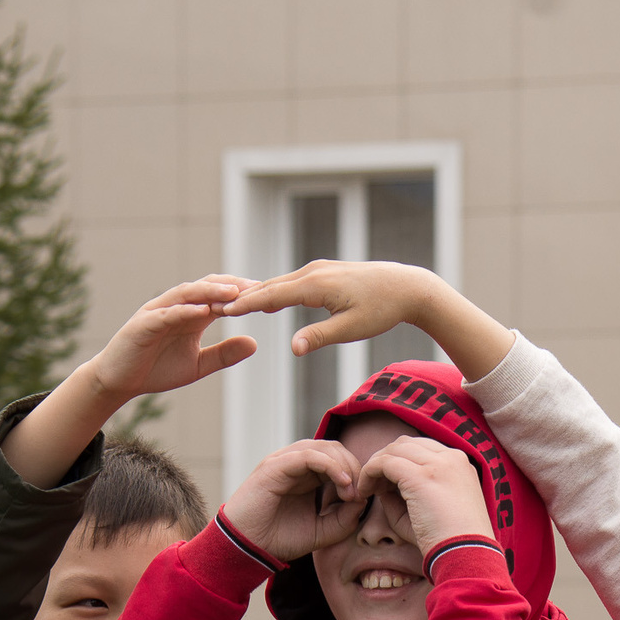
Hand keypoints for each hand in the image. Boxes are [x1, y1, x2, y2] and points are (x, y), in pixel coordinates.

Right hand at [81, 275, 259, 403]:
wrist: (119, 381)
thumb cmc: (156, 369)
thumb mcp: (198, 365)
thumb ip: (224, 354)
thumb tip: (255, 343)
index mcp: (191, 314)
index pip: (219, 296)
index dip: (243, 294)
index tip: (269, 295)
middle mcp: (176, 307)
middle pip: (207, 287)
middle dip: (232, 285)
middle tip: (258, 286)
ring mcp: (159, 312)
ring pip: (188, 294)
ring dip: (211, 291)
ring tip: (234, 292)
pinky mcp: (144, 323)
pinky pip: (167, 313)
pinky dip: (185, 311)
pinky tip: (203, 312)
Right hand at [221, 439, 366, 562]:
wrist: (246, 547)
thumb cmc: (278, 539)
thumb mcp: (322, 530)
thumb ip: (345, 517)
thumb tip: (362, 499)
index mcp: (307, 475)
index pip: (340, 459)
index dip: (356, 474)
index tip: (362, 499)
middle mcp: (297, 464)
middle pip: (336, 449)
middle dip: (354, 468)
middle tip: (358, 495)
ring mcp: (285, 461)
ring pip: (325, 448)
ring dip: (345, 467)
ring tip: (350, 492)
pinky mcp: (275, 466)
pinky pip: (309, 455)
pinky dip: (330, 466)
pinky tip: (342, 484)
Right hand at [224, 260, 435, 359]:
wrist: (407, 286)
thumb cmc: (382, 310)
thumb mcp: (351, 329)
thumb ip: (319, 337)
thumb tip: (293, 350)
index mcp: (315, 285)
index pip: (271, 296)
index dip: (246, 305)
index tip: (221, 312)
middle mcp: (313, 272)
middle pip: (270, 286)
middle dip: (242, 297)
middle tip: (213, 306)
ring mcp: (318, 269)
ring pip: (280, 282)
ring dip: (256, 292)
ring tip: (231, 303)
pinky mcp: (325, 272)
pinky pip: (292, 281)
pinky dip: (274, 289)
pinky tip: (265, 297)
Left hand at [356, 435, 489, 553]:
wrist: (466, 556)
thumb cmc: (448, 542)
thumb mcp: (428, 512)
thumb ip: (404, 495)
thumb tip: (380, 483)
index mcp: (459, 464)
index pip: (422, 449)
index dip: (399, 461)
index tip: (387, 484)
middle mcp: (451, 458)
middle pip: (406, 444)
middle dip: (386, 460)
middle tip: (373, 485)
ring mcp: (438, 464)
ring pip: (394, 450)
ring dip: (375, 465)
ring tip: (367, 489)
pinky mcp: (420, 476)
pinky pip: (384, 463)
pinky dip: (369, 472)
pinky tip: (365, 492)